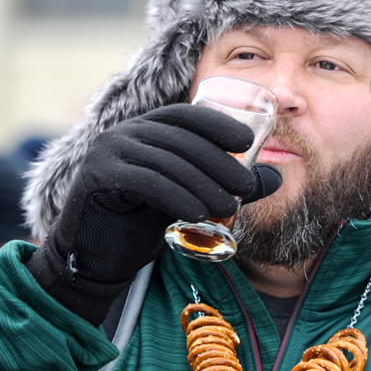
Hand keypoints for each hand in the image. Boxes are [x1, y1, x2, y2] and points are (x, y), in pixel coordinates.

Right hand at [28, 104, 282, 322]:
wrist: (97, 255)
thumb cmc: (146, 221)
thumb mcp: (189, 196)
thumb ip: (224, 183)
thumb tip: (275, 177)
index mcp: (146, 128)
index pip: (186, 115)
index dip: (218, 123)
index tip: (247, 141)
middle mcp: (124, 132)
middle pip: (181, 140)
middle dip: (220, 163)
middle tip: (246, 188)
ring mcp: (106, 152)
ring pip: (167, 162)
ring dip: (204, 184)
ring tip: (229, 207)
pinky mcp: (96, 177)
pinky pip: (145, 182)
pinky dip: (176, 197)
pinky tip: (197, 214)